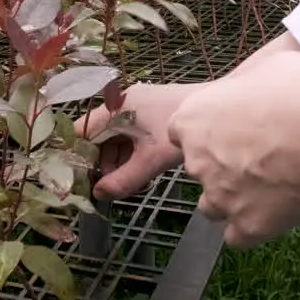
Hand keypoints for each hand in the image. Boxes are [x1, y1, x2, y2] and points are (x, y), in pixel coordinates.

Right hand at [74, 82, 204, 200]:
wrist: (221, 111)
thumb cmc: (183, 132)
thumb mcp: (151, 159)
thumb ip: (124, 179)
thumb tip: (99, 195)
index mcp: (116, 108)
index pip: (81, 131)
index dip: (78, 156)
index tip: (81, 180)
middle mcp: (122, 104)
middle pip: (97, 136)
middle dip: (100, 163)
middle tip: (109, 188)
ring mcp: (136, 108)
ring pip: (114, 139)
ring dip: (116, 162)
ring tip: (129, 183)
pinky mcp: (149, 114)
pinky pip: (129, 136)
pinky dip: (130, 154)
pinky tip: (141, 171)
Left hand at [167, 52, 299, 246]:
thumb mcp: (265, 69)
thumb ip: (246, 90)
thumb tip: (256, 95)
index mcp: (193, 118)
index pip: (181, 132)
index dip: (208, 132)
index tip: (233, 129)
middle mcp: (197, 161)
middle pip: (198, 168)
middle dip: (222, 165)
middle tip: (262, 155)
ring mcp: (221, 197)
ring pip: (212, 206)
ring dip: (232, 199)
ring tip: (269, 187)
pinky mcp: (248, 226)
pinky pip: (239, 236)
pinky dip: (253, 227)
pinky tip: (277, 213)